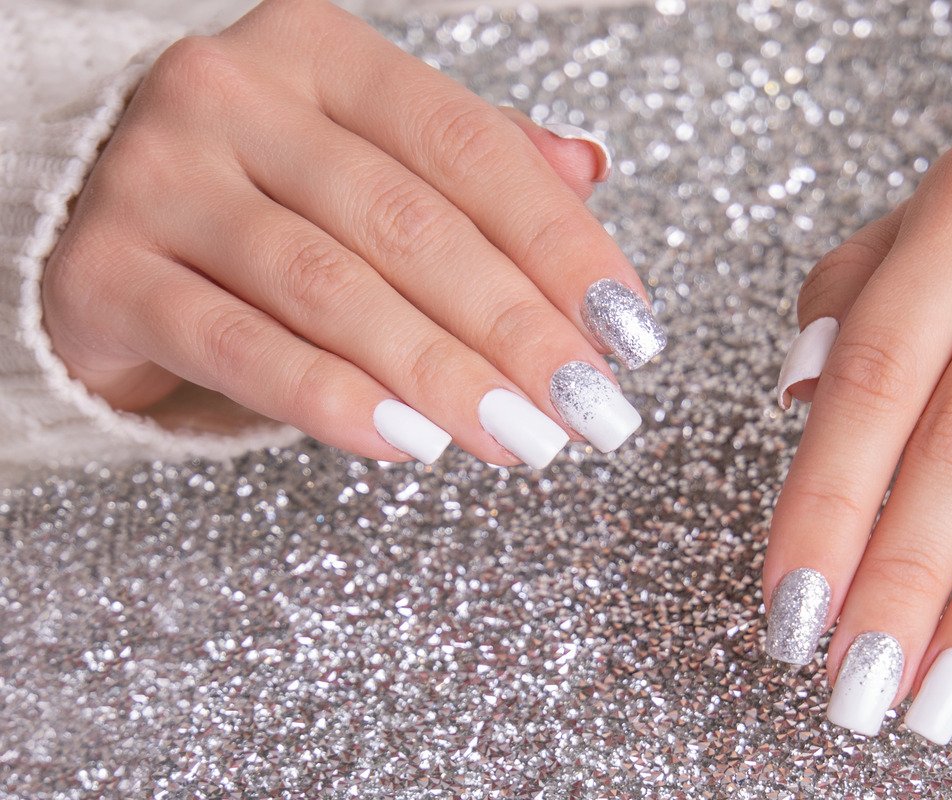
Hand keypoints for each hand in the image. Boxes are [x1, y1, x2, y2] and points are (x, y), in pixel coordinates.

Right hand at [43, 0, 661, 468]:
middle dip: (517, 329)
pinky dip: (332, 399)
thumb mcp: (368, 152)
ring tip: (523, 439)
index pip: (470, 150)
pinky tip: (410, 445)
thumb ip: (471, 158)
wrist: (85, 215)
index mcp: (322, 54)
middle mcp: (236, 94)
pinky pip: (239, 346)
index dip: (562, 245)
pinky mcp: (105, 272)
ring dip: (442, 375)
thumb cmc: (261, 193)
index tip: (628, 330)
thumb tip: (591, 165)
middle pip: (411, 224)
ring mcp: (160, 177)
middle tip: (588, 407)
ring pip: (332, 288)